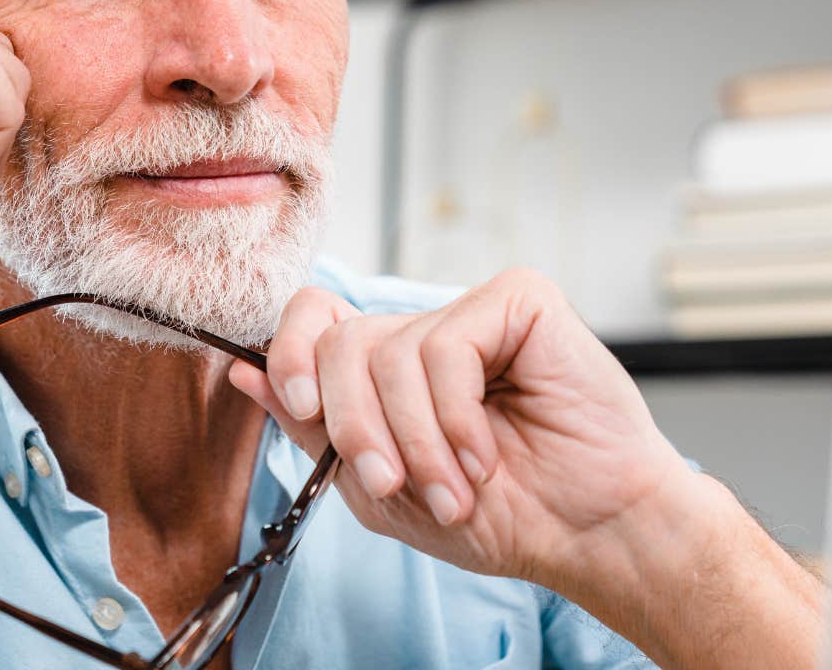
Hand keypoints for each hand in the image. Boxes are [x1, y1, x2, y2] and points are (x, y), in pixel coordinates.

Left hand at [227, 268, 698, 593]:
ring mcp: (472, 310)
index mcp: (388, 368)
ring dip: (415, 442)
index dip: (290, 352)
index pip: (312, 318)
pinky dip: (456, 417)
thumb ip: (314, 430)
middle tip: (389, 482)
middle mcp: (425, 329)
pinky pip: (447, 347)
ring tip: (457, 487)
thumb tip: (243, 372)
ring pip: (389, 352)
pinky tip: (488, 452)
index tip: (299, 404)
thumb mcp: (381, 489)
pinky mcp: (518, 300)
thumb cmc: (502, 514)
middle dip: (355, 426)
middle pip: (339, 340)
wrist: (589, 531)